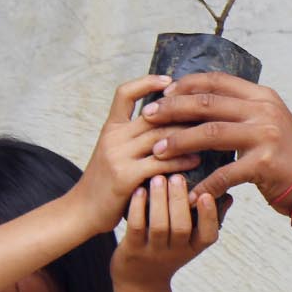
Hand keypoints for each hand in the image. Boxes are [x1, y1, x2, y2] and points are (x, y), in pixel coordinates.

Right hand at [68, 76, 203, 232]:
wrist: (82, 211)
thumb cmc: (106, 182)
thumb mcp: (114, 152)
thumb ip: (134, 137)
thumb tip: (168, 122)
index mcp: (110, 128)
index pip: (125, 93)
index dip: (146, 82)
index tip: (169, 80)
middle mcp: (113, 137)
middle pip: (154, 115)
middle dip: (183, 113)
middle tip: (208, 113)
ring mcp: (117, 156)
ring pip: (160, 137)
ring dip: (188, 135)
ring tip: (209, 135)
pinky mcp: (124, 177)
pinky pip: (159, 163)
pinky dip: (181, 160)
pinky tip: (196, 160)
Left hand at [111, 173, 229, 289]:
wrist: (140, 282)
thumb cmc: (168, 253)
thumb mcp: (190, 242)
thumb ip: (207, 220)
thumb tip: (228, 196)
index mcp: (193, 248)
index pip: (208, 235)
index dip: (209, 216)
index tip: (206, 194)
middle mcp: (175, 253)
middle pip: (181, 227)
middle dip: (179, 200)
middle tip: (177, 177)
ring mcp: (153, 253)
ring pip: (159, 226)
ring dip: (159, 200)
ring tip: (159, 179)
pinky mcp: (132, 250)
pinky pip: (137, 228)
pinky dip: (138, 208)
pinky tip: (140, 191)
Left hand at [139, 73, 291, 215]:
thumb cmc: (288, 158)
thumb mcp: (268, 124)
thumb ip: (241, 113)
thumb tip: (201, 105)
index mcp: (262, 96)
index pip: (216, 80)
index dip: (185, 85)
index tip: (162, 95)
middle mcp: (264, 110)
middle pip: (207, 103)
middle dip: (172, 109)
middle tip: (148, 117)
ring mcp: (265, 135)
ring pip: (209, 133)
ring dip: (179, 141)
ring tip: (157, 150)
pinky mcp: (264, 163)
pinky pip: (224, 173)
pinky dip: (204, 185)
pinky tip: (189, 194)